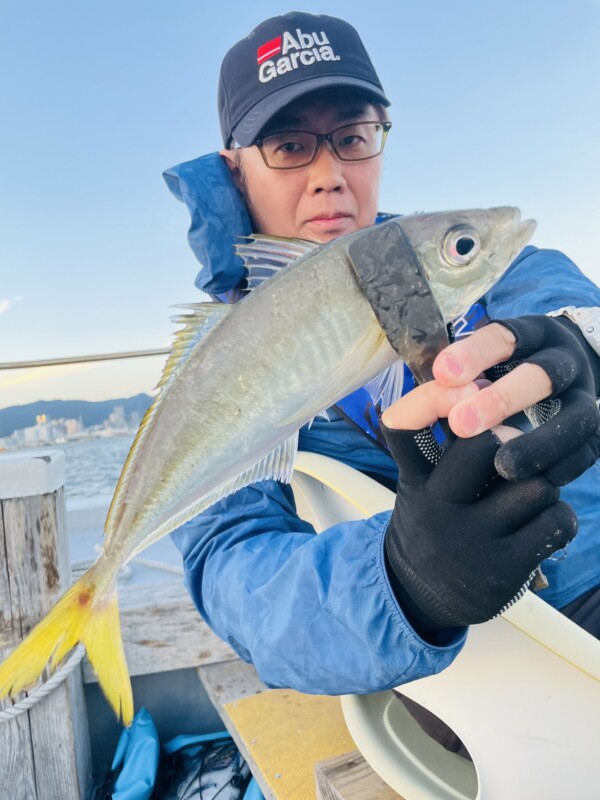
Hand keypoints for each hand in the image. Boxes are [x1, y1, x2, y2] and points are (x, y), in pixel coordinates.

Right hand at [381, 382, 576, 630]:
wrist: (417, 595)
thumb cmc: (430, 523)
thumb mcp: (419, 484)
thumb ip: (443, 443)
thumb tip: (481, 385)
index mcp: (415, 480)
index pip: (403, 428)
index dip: (429, 399)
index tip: (463, 386)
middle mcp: (436, 507)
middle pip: (484, 445)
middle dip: (510, 437)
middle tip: (514, 446)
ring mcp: (471, 540)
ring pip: (534, 484)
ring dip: (541, 482)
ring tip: (528, 494)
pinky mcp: (504, 568)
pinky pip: (555, 519)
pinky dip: (557, 515)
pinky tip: (541, 522)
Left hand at [433, 316, 599, 484]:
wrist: (561, 376)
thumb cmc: (504, 371)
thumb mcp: (484, 359)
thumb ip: (460, 374)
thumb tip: (427, 394)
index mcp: (532, 334)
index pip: (504, 337)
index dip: (474, 354)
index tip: (442, 374)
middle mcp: (563, 360)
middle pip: (542, 374)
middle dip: (502, 400)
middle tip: (461, 424)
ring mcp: (584, 395)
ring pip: (575, 415)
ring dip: (538, 442)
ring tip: (502, 466)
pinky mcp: (594, 432)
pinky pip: (586, 449)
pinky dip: (563, 465)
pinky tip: (538, 480)